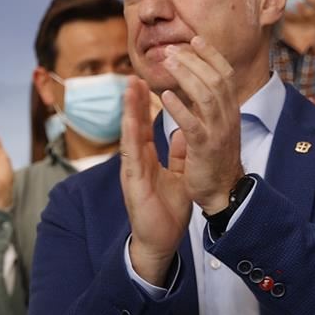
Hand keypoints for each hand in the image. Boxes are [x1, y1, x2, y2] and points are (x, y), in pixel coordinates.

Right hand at [119, 77, 191, 285]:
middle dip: (133, 100)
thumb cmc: (166, 211)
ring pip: (129, 134)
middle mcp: (136, 161)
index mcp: (146, 159)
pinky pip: (131, 154)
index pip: (144, 126)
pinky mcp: (132, 182)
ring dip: (128, 111)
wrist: (159, 239)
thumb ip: (180, 154)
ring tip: (129, 88)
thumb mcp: (178, 175)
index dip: (145, 105)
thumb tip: (186, 131)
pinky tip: (132, 120)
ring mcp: (131, 170)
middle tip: (134, 75)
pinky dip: (132, 136)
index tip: (147, 83)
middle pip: (133, 125)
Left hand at [159, 37, 245, 211]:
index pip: (225, 74)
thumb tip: (193, 88)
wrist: (224, 191)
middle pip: (216, 78)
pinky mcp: (206, 148)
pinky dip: (180, 108)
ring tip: (167, 62)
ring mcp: (218, 131)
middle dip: (195, 59)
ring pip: (206, 95)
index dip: (211, 55)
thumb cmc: (215, 160)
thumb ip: (206, 108)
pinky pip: (193, 124)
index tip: (194, 39)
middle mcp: (228, 116)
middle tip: (173, 48)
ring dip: (186, 75)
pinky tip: (165, 96)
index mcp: (230, 110)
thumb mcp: (215, 128)